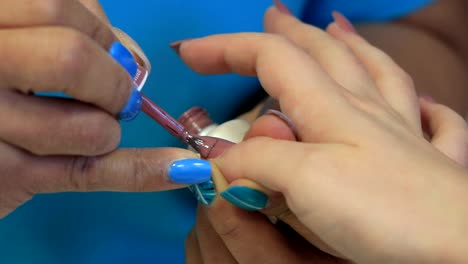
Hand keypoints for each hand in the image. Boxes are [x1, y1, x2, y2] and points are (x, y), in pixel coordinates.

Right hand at [0, 0, 211, 218]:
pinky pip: (89, 172)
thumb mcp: (16, 39)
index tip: (112, 55)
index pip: (57, 8)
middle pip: (73, 59)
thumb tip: (133, 61)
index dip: (100, 34)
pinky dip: (142, 172)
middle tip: (115, 98)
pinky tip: (179, 170)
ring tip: (89, 130)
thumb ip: (73, 32)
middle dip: (113, 82)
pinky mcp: (5, 177)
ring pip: (89, 126)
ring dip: (107, 130)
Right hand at [175, 6, 467, 263]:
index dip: (226, 49)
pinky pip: (435, 121)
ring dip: (352, 46)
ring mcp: (406, 133)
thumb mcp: (306, 181)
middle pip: (324, 54)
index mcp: (333, 109)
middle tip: (270, 16)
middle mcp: (369, 112)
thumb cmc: (385, 211)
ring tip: (336, 27)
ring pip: (379, 72)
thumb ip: (259, 162)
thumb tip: (220, 158)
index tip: (189, 54)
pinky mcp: (434, 163)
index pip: (271, 59)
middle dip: (287, 33)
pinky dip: (424, 103)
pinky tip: (418, 99)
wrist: (460, 252)